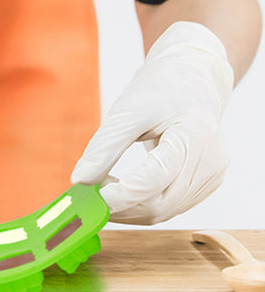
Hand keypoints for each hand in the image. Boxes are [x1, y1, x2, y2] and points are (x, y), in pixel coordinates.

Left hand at [71, 21, 233, 223]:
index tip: (93, 196)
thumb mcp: (127, 110)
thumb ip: (105, 147)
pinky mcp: (206, 185)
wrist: (191, 80)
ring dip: (130, 209)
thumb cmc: (159, 90)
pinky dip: (143, 205)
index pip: (157, 177)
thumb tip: (80, 179)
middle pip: (162, 203)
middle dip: (123, 205)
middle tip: (89, 196)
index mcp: (195, 137)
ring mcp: (212, 177)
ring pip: (166, 211)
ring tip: (102, 191)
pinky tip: (122, 192)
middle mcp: (211, 163)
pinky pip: (171, 206)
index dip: (124, 193)